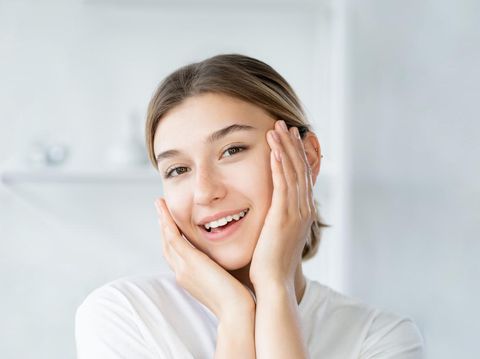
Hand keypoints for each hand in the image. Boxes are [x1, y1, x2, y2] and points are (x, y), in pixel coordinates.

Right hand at [155, 198, 254, 319]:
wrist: (236, 311)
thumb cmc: (237, 298)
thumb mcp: (224, 279)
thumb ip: (220, 267)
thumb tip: (228, 259)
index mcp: (190, 276)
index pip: (176, 253)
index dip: (171, 236)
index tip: (171, 221)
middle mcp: (182, 272)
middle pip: (167, 245)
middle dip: (162, 226)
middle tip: (159, 208)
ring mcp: (183, 267)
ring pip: (167, 239)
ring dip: (162, 219)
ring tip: (159, 203)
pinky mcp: (189, 262)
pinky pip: (173, 238)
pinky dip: (167, 223)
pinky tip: (165, 210)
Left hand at [249, 120, 315, 289]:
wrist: (274, 284)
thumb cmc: (270, 264)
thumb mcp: (276, 236)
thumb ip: (276, 220)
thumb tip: (269, 213)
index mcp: (302, 212)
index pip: (301, 176)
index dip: (296, 155)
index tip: (289, 137)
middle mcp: (303, 209)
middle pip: (300, 169)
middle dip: (292, 145)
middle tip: (285, 124)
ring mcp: (296, 212)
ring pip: (292, 172)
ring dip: (285, 148)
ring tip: (277, 128)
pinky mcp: (284, 216)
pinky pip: (282, 184)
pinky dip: (279, 165)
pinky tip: (274, 149)